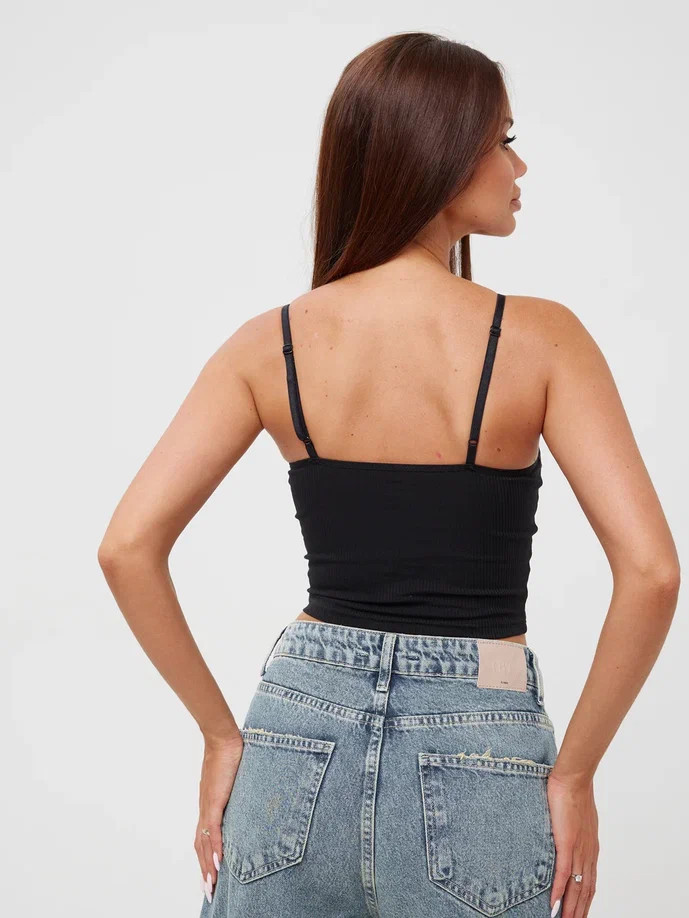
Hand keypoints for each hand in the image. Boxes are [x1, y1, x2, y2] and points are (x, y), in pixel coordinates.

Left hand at [194, 735, 244, 902]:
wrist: (223, 738)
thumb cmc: (230, 754)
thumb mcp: (235, 780)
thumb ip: (237, 792)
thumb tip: (248, 796)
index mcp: (210, 806)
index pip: (204, 839)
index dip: (206, 859)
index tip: (210, 877)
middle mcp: (206, 810)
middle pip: (201, 848)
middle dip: (205, 871)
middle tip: (209, 892)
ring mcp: (209, 806)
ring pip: (205, 844)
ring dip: (208, 867)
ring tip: (212, 886)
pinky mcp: (214, 801)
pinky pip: (214, 830)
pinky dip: (216, 848)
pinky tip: (219, 863)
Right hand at [547, 772, 598, 917]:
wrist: (573, 779)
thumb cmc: (573, 791)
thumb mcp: (577, 817)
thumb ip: (574, 831)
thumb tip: (567, 835)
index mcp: (591, 848)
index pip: (590, 881)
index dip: (585, 900)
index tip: (580, 913)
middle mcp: (588, 853)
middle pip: (586, 891)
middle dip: (579, 910)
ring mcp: (578, 849)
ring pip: (576, 888)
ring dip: (570, 908)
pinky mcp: (566, 843)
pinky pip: (564, 874)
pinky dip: (559, 891)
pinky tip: (553, 904)